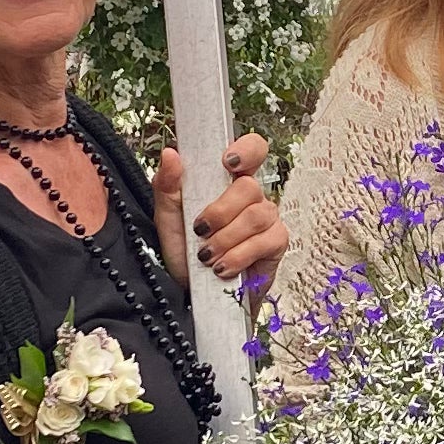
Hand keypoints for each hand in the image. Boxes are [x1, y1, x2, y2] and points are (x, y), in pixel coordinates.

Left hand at [153, 132, 283, 298]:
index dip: (246, 150)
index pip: (251, 151)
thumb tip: (171, 154)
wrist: (195, 294)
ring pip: (256, 215)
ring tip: (207, 256)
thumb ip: (167, 186)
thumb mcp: (168, 219)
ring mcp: (267, 219)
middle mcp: (251, 198)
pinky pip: (264, 241)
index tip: (227, 162)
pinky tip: (224, 267)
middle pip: (249, 186)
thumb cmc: (185, 254)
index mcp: (226, 183)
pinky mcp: (276, 243)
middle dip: (220, 212)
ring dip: (226, 239)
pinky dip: (239, 256)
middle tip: (200, 231)